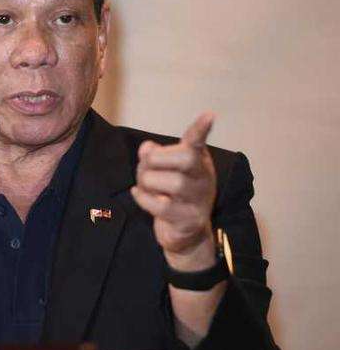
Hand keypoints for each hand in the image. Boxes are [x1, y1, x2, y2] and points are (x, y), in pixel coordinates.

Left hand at [131, 112, 216, 268]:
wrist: (186, 235)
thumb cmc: (173, 196)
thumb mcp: (164, 171)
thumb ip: (154, 156)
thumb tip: (146, 148)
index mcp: (198, 161)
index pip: (198, 142)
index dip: (201, 128)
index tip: (209, 115)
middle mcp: (203, 178)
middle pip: (185, 158)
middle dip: (156, 159)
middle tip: (145, 168)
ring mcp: (198, 200)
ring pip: (172, 182)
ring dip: (148, 181)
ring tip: (145, 186)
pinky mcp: (188, 220)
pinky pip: (161, 205)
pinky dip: (143, 198)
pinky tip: (139, 194)